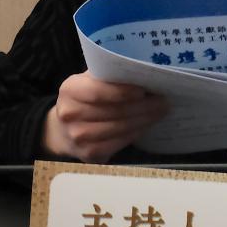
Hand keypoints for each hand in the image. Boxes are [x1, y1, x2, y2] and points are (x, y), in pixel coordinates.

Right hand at [42, 72, 166, 162]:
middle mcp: (70, 115)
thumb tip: (142, 72)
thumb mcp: (89, 80)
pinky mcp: (89, 154)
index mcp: (70, 90)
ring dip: (144, 120)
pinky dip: (136, 133)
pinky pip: (119, 143)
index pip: (98, 92)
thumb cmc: (84, 98)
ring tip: (159, 112)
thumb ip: (108, 75)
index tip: (144, 90)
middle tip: (163, 101)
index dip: (123, 92)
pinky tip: (146, 125)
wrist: (63, 129)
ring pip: (120, 128)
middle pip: (114, 111)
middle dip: (143, 106)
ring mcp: (78, 137)